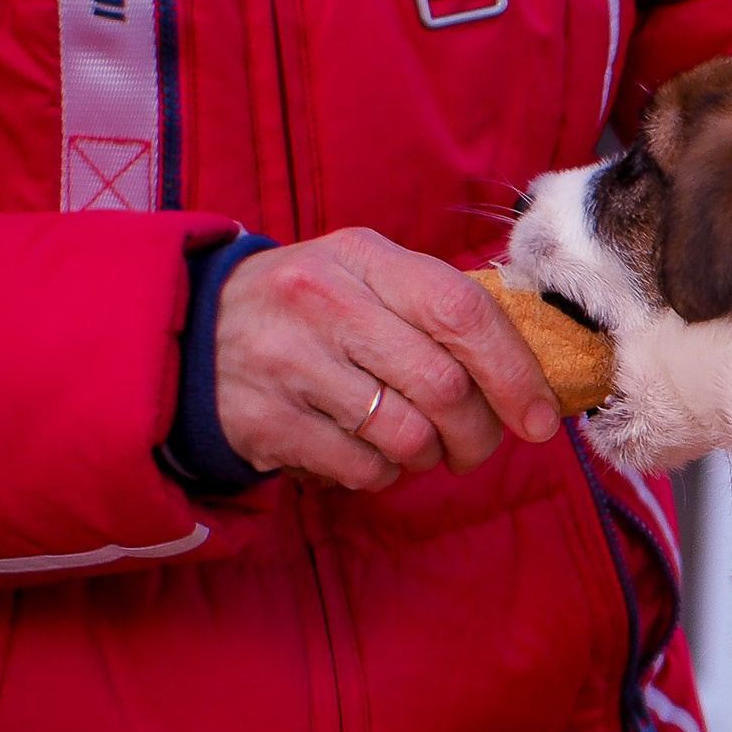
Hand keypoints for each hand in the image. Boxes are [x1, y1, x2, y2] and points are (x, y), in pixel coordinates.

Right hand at [214, 228, 557, 489]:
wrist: (190, 330)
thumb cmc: (312, 310)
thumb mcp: (365, 277)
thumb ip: (439, 307)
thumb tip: (535, 371)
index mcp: (363, 256)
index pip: (463, 311)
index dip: (515, 372)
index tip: (541, 418)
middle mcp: (322, 299)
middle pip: (444, 386)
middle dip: (479, 433)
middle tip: (475, 447)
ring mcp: (288, 360)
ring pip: (407, 435)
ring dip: (430, 457)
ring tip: (417, 448)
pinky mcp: (265, 419)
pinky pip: (362, 469)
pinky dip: (383, 475)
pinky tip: (367, 454)